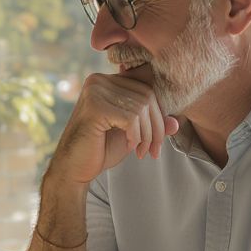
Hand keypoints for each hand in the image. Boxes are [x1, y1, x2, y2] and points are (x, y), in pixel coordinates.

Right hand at [45, 72, 178, 187]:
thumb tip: (176, 122)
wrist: (73, 169)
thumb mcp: (132, 134)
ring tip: (140, 151)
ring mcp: (95, 91)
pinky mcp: (95, 106)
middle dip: (155, 128)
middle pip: (147, 97)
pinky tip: (129, 147)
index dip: (158, 116)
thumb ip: (151, 125)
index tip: (155, 142)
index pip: (146, 89)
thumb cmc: (99, 150)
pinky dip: (136, 136)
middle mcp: (98, 80)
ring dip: (147, 135)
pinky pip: (132, 118)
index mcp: (106, 81)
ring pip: (142, 108)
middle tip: (152, 150)